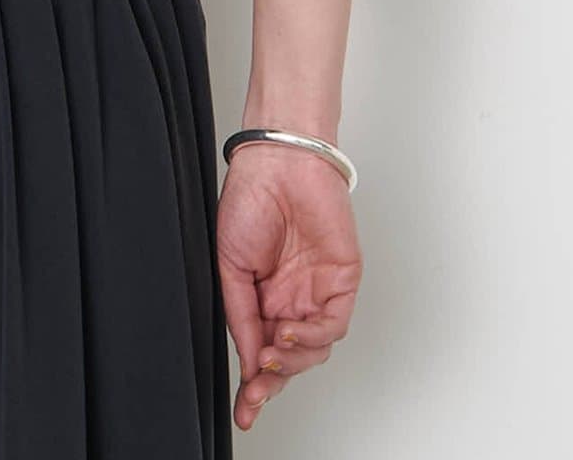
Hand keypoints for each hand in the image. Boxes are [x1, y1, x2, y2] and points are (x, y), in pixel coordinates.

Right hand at [216, 143, 361, 432]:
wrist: (275, 163)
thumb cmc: (248, 199)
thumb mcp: (229, 264)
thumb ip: (241, 315)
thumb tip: (249, 361)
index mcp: (264, 296)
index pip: (263, 350)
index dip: (255, 384)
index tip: (245, 410)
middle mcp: (292, 298)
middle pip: (290, 358)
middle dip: (273, 381)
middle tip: (256, 394)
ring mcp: (318, 291)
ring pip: (314, 348)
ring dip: (292, 360)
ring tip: (272, 352)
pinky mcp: (343, 280)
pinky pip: (334, 323)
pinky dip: (313, 335)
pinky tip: (291, 332)